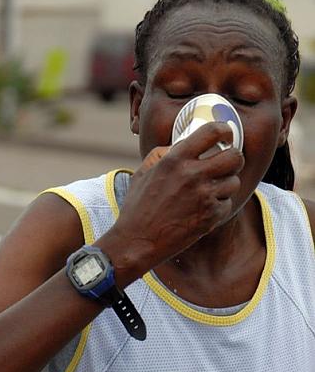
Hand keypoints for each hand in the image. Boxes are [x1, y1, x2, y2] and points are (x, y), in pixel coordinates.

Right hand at [99, 122, 244, 285]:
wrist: (137, 241)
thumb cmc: (138, 207)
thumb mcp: (144, 172)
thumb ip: (164, 154)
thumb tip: (182, 144)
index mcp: (175, 159)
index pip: (212, 132)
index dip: (224, 130)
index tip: (226, 135)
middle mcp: (193, 175)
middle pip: (234, 156)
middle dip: (234, 158)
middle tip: (226, 163)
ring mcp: (204, 197)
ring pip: (234, 181)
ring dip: (226, 184)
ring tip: (211, 188)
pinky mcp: (210, 217)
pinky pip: (227, 204)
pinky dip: (219, 206)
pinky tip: (204, 208)